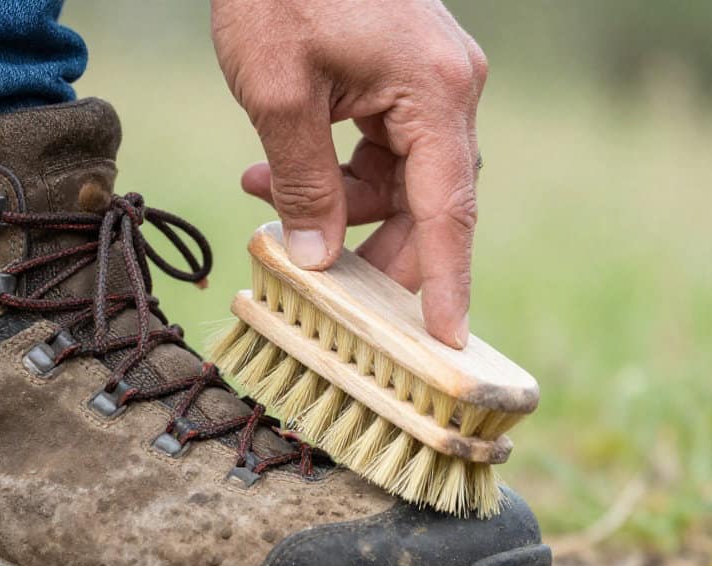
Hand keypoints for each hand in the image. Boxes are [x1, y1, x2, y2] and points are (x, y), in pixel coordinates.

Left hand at [211, 0, 485, 347]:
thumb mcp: (280, 97)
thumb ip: (305, 184)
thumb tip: (318, 258)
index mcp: (436, 91)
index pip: (449, 209)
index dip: (447, 283)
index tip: (449, 344)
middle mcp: (450, 87)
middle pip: (427, 201)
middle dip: (370, 246)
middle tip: (323, 290)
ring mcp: (431, 79)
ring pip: (398, 177)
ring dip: (335, 201)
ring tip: (261, 194)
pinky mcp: (404, 75)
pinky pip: (381, 146)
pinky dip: (333, 167)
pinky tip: (271, 168)